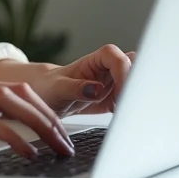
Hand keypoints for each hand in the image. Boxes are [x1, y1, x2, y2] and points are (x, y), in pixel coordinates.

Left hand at [0, 45, 135, 116]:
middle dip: (135, 85)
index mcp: (93, 61)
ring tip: (128, 115)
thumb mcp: (56, 89)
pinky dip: (130, 110)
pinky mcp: (113, 99)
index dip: (123, 72)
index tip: (121, 95)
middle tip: (130, 107)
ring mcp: (112, 84)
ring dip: (135, 98)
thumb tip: (98, 89)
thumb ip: (76, 89)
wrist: (42, 98)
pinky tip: (125, 120)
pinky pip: (129, 101)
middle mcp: (106, 70)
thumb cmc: (46, 88)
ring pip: (135, 83)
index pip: (115, 57)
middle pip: (132, 67)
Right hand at [0, 77, 76, 161]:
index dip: (41, 106)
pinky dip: (11, 134)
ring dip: (40, 123)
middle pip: (18, 90)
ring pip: (8, 99)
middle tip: (68, 139)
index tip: (59, 127)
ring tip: (56, 145)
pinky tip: (24, 151)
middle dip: (50, 114)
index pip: (10, 88)